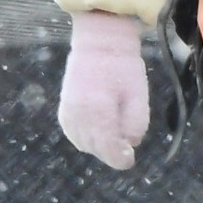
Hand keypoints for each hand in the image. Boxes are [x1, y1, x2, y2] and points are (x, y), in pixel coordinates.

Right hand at [58, 11, 149, 169]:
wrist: (99, 43)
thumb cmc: (123, 67)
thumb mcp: (138, 95)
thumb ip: (136, 124)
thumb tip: (129, 144)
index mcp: (98, 109)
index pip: (107, 147)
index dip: (120, 159)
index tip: (129, 159)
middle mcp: (78, 113)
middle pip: (95, 148)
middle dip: (111, 152)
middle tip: (125, 148)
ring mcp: (68, 112)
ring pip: (83, 144)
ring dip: (99, 146)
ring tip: (114, 133)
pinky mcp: (64, 109)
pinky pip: (74, 134)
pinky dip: (86, 138)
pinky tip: (99, 130)